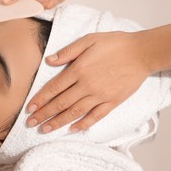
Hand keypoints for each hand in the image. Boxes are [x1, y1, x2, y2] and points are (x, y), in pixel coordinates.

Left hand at [26, 31, 150, 132]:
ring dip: (58, 122)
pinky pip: (95, 117)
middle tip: (30, 124)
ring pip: (75, 112)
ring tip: (45, 130)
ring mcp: (100, 96)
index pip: (53, 88)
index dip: (40, 99)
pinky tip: (73, 130)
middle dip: (44, 115)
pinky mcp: (112, 102)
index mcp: (78, 70)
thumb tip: (49, 60)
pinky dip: (84, 124)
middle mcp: (87, 86)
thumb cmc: (115, 44)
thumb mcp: (89, 40)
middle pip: (60, 103)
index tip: (29, 109)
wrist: (142, 53)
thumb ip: (68, 51)